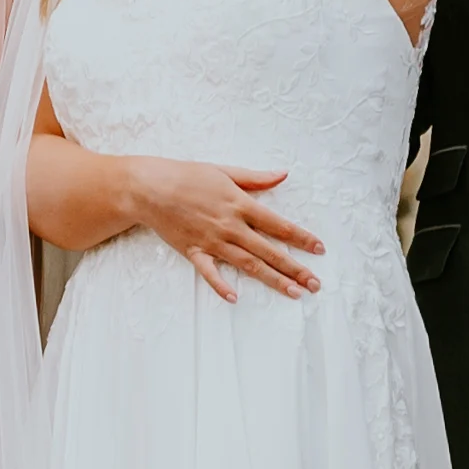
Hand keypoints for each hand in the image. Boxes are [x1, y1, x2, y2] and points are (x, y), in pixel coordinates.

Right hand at [131, 156, 324, 300]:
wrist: (149, 187)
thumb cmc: (187, 175)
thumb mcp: (225, 171)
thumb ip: (256, 178)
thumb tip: (283, 174)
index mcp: (240, 204)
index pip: (279, 225)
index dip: (302, 238)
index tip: (319, 249)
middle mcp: (230, 226)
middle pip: (269, 250)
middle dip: (295, 268)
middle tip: (315, 283)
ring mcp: (212, 241)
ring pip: (248, 264)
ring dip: (272, 279)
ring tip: (293, 292)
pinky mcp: (193, 251)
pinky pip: (209, 272)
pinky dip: (220, 285)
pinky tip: (235, 298)